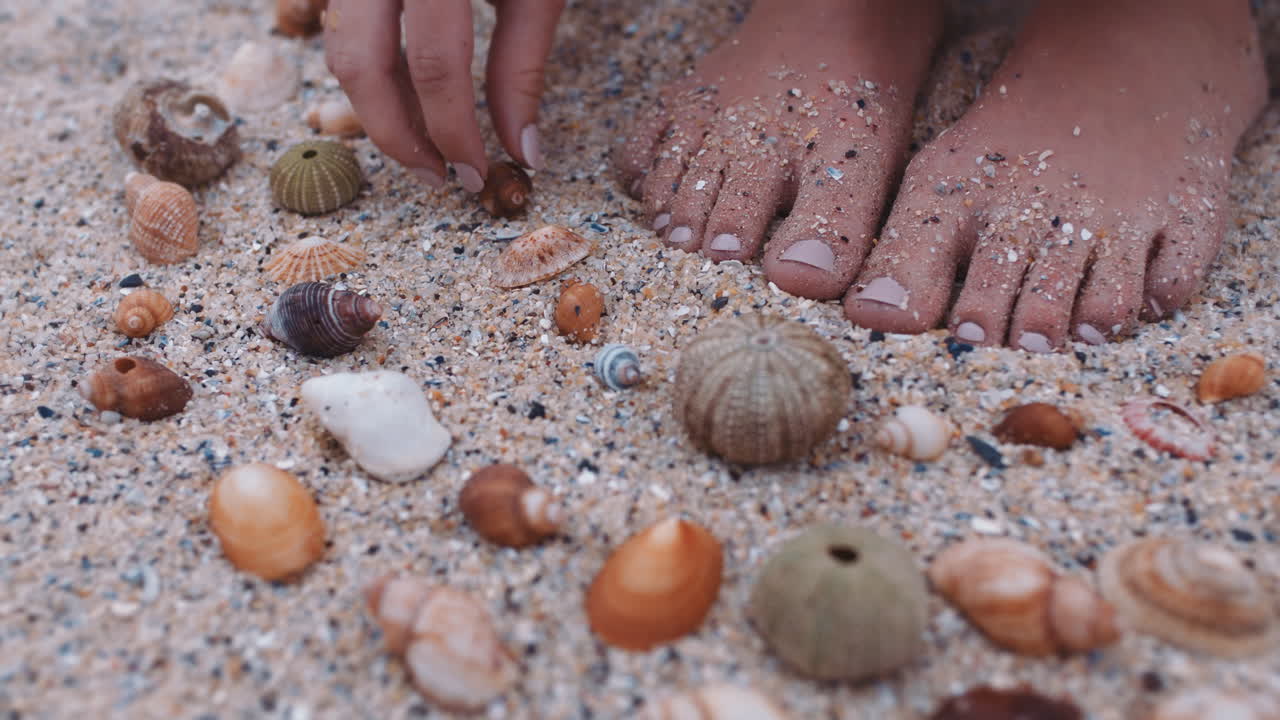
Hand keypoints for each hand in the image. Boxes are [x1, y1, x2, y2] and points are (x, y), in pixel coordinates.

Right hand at [323, 0, 563, 190]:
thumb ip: (523, 69)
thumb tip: (524, 154)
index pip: (433, 66)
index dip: (454, 132)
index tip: (478, 177)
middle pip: (362, 65)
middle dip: (397, 136)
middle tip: (439, 177)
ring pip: (339, 49)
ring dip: (378, 109)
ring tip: (427, 145)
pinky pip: (341, 27)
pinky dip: (372, 71)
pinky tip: (409, 98)